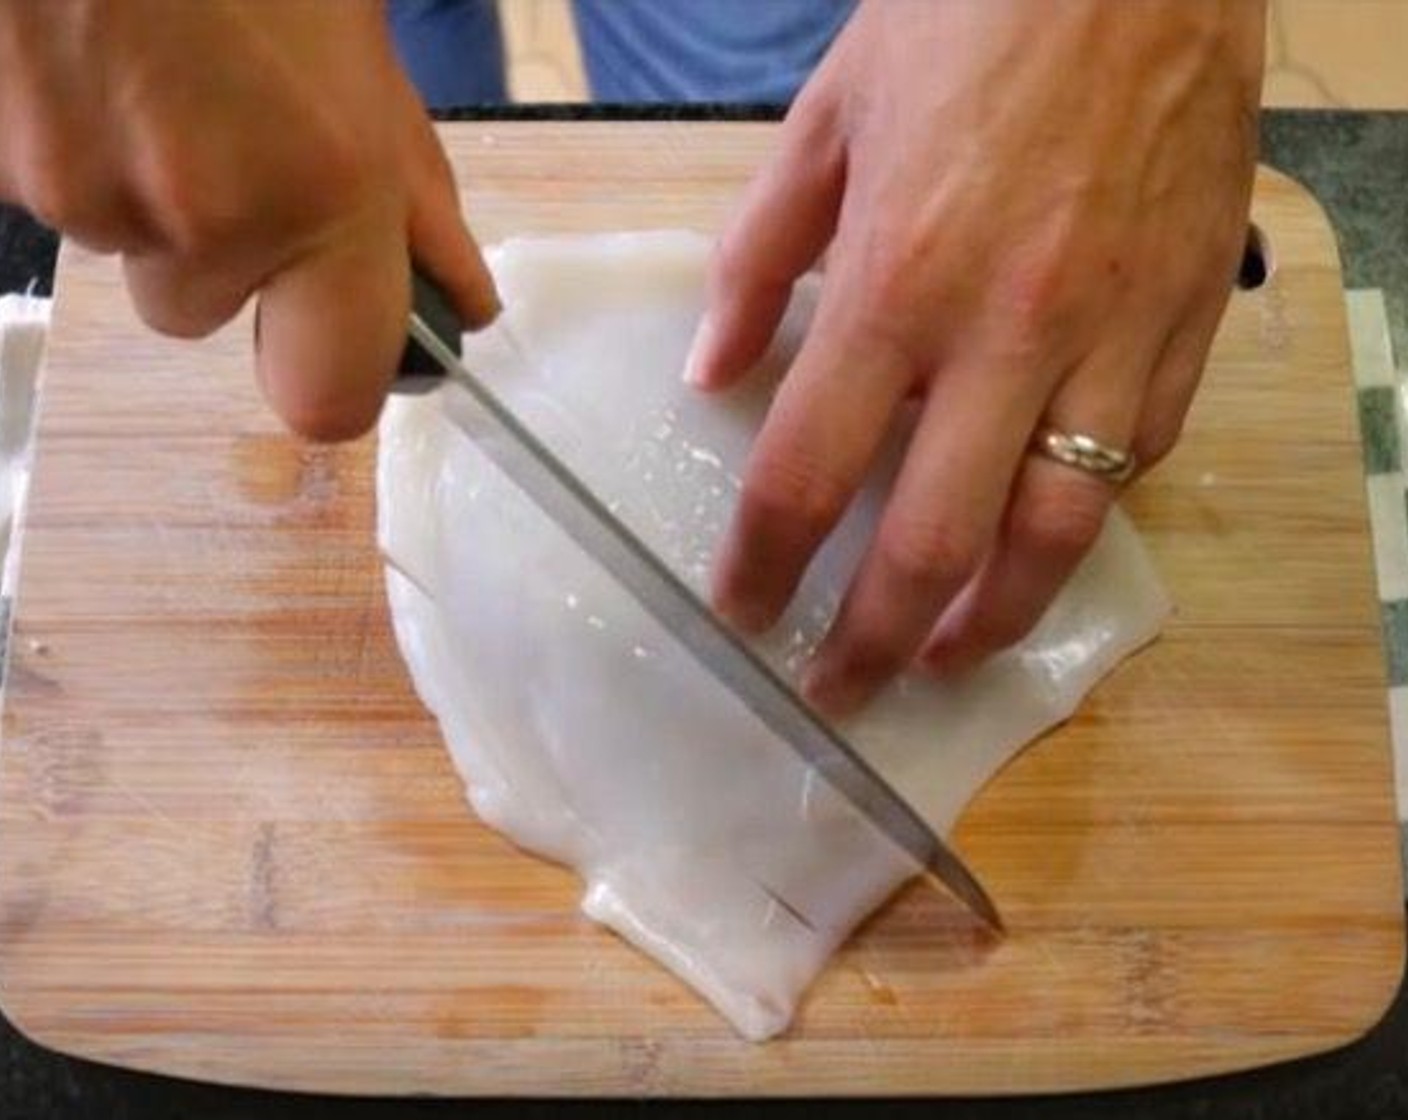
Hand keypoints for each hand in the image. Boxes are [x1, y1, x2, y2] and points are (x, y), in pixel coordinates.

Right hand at [0, 0, 497, 438]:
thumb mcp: (366, 59)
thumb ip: (412, 199)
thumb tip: (456, 303)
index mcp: (314, 190)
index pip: (328, 398)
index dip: (338, 379)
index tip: (351, 340)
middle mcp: (195, 213)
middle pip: (207, 314)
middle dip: (236, 255)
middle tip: (247, 145)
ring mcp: (81, 189)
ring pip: (135, 250)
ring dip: (161, 196)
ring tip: (175, 77)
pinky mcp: (1, 163)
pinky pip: (70, 197)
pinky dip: (96, 151)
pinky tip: (115, 64)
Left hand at [687, 0, 1264, 714]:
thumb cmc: (973, 16)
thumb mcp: (830, 119)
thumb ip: (758, 259)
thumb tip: (712, 373)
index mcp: (896, 282)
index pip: (808, 473)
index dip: (765, 564)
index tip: (742, 614)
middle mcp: (1004, 336)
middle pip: (929, 542)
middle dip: (873, 640)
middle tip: (838, 690)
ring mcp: (1110, 339)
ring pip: (1053, 532)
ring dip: (992, 620)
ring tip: (945, 658)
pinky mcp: (1186, 327)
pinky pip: (1136, 458)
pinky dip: (1083, 514)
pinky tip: (1038, 538)